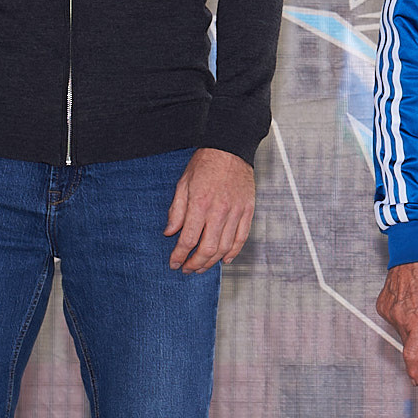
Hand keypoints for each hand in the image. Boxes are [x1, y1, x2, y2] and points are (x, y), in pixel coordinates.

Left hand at [164, 147, 255, 271]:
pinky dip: (234, 252)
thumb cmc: (204, 164)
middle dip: (195, 263)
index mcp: (200, 204)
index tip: (174, 263)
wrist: (230, 148)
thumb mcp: (183, 184)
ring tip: (202, 267)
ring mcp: (236, 212)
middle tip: (187, 269)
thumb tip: (170, 233)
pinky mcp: (248, 210)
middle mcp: (219, 211)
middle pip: (208, 248)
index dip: (179, 255)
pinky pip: (242, 237)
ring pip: (225, 247)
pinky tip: (224, 259)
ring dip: (212, 262)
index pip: (188, 239)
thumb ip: (176, 211)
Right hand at [378, 260, 417, 382]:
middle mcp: (402, 320)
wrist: (413, 255)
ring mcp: (390, 313)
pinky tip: (408, 298)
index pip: (413, 354)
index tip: (415, 379)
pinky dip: (401, 314)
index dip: (414, 370)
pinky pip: (393, 317)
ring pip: (401, 329)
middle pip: (410, 340)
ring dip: (410, 323)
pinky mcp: (382, 306)